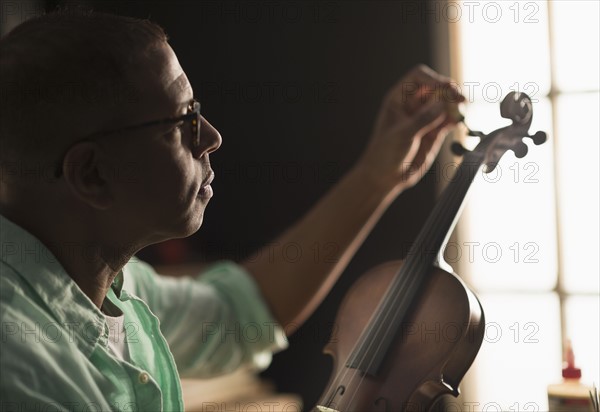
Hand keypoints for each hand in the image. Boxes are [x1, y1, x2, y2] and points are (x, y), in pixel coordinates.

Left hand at [355, 64, 464, 194]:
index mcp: (398, 99)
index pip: (418, 77)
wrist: (385, 177)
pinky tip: (458, 122)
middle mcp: (413, 105)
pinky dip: (456, 119)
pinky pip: (449, 120)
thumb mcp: (402, 135)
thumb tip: (443, 103)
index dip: (433, 79)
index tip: (446, 88)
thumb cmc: (384, 153)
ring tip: (461, 112)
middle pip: (436, 87)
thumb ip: (423, 119)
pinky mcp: (434, 132)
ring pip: (445, 103)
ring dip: (455, 105)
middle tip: (460, 99)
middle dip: (449, 91)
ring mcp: (425, 118)